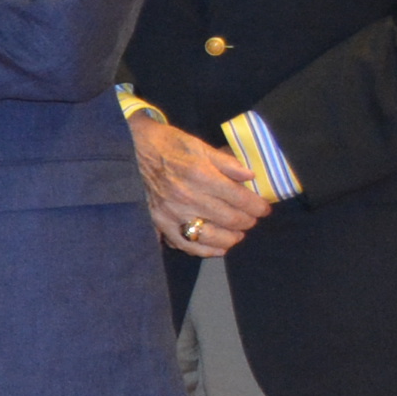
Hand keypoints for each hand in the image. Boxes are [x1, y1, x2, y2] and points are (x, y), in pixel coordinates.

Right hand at [132, 113, 271, 253]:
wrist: (132, 150)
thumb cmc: (169, 145)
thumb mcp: (200, 146)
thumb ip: (227, 163)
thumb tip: (251, 176)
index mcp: (201, 175)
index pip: (240, 198)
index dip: (258, 206)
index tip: (264, 208)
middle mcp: (188, 197)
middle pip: (229, 219)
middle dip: (247, 222)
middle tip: (252, 219)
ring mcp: (173, 213)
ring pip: (211, 237)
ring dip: (230, 238)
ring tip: (237, 234)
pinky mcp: (160, 222)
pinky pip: (186, 245)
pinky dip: (206, 250)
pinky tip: (218, 248)